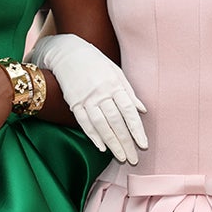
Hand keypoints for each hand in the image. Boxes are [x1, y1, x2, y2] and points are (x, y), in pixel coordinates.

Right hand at [27, 34, 147, 163]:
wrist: (67, 52)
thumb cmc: (96, 62)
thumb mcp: (116, 71)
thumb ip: (129, 92)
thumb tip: (143, 110)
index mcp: (114, 84)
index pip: (128, 111)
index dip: (137, 129)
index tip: (143, 145)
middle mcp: (101, 93)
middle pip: (116, 122)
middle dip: (126, 142)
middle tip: (134, 158)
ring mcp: (86, 98)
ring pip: (101, 125)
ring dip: (111, 143)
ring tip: (120, 157)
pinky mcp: (74, 103)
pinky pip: (84, 122)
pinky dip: (93, 136)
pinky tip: (101, 147)